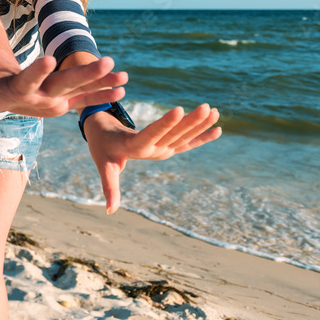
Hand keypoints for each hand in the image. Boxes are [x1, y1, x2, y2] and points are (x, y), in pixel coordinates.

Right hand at [0, 56, 127, 117]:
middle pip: (65, 85)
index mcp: (19, 92)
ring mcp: (56, 101)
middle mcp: (41, 99)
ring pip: (81, 90)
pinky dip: (104, 91)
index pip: (28, 81)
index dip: (38, 71)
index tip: (50, 58)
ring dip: (103, 83)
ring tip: (125, 77)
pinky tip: (124, 86)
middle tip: (107, 62)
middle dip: (86, 74)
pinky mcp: (66, 100)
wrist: (5, 106)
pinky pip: (87, 97)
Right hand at [85, 104, 221, 213]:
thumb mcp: (103, 164)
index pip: (153, 134)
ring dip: (200, 124)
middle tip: (207, 107)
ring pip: (183, 136)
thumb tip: (111, 212)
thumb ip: (110, 186)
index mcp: (137, 148)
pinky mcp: (166, 147)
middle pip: (174, 135)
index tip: (179, 109)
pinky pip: (187, 142)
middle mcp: (154, 151)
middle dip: (191, 121)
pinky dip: (202, 136)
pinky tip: (218, 129)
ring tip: (215, 111)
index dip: (165, 123)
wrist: (104, 139)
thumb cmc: (101, 147)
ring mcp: (163, 150)